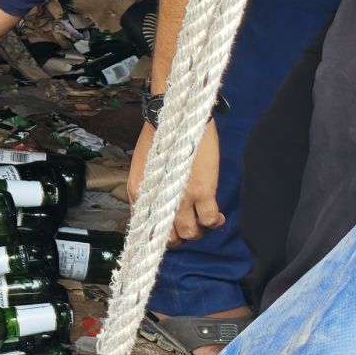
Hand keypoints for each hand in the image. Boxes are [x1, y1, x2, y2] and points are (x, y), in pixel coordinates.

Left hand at [128, 118, 222, 247]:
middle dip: (180, 237)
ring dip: (198, 231)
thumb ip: (147, 190)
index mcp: (138, 193)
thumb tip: (156, 209)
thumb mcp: (143, 169)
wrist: (173, 116)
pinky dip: (214, 223)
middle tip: (189, 224)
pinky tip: (217, 217)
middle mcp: (156, 200)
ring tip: (203, 219)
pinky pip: (209, 220)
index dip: (159, 235)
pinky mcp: (201, 191)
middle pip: (169, 238)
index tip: (171, 230)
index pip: (145, 229)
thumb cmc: (160, 140)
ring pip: (190, 233)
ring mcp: (179, 197)